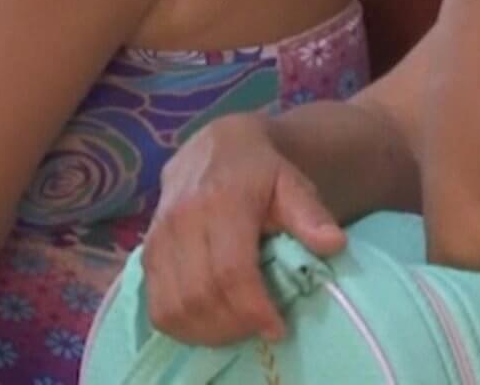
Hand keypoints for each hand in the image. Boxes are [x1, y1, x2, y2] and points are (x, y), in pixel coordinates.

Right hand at [140, 113, 345, 345]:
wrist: (215, 148)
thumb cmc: (260, 172)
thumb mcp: (293, 183)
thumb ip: (310, 214)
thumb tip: (333, 244)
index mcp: (218, 201)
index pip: (230, 269)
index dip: (253, 308)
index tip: (277, 328)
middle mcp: (179, 220)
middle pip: (198, 294)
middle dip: (233, 325)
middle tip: (259, 329)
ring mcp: (157, 238)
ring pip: (172, 305)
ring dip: (206, 330)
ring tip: (237, 329)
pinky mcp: (146, 253)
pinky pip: (155, 304)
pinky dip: (182, 324)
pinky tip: (209, 321)